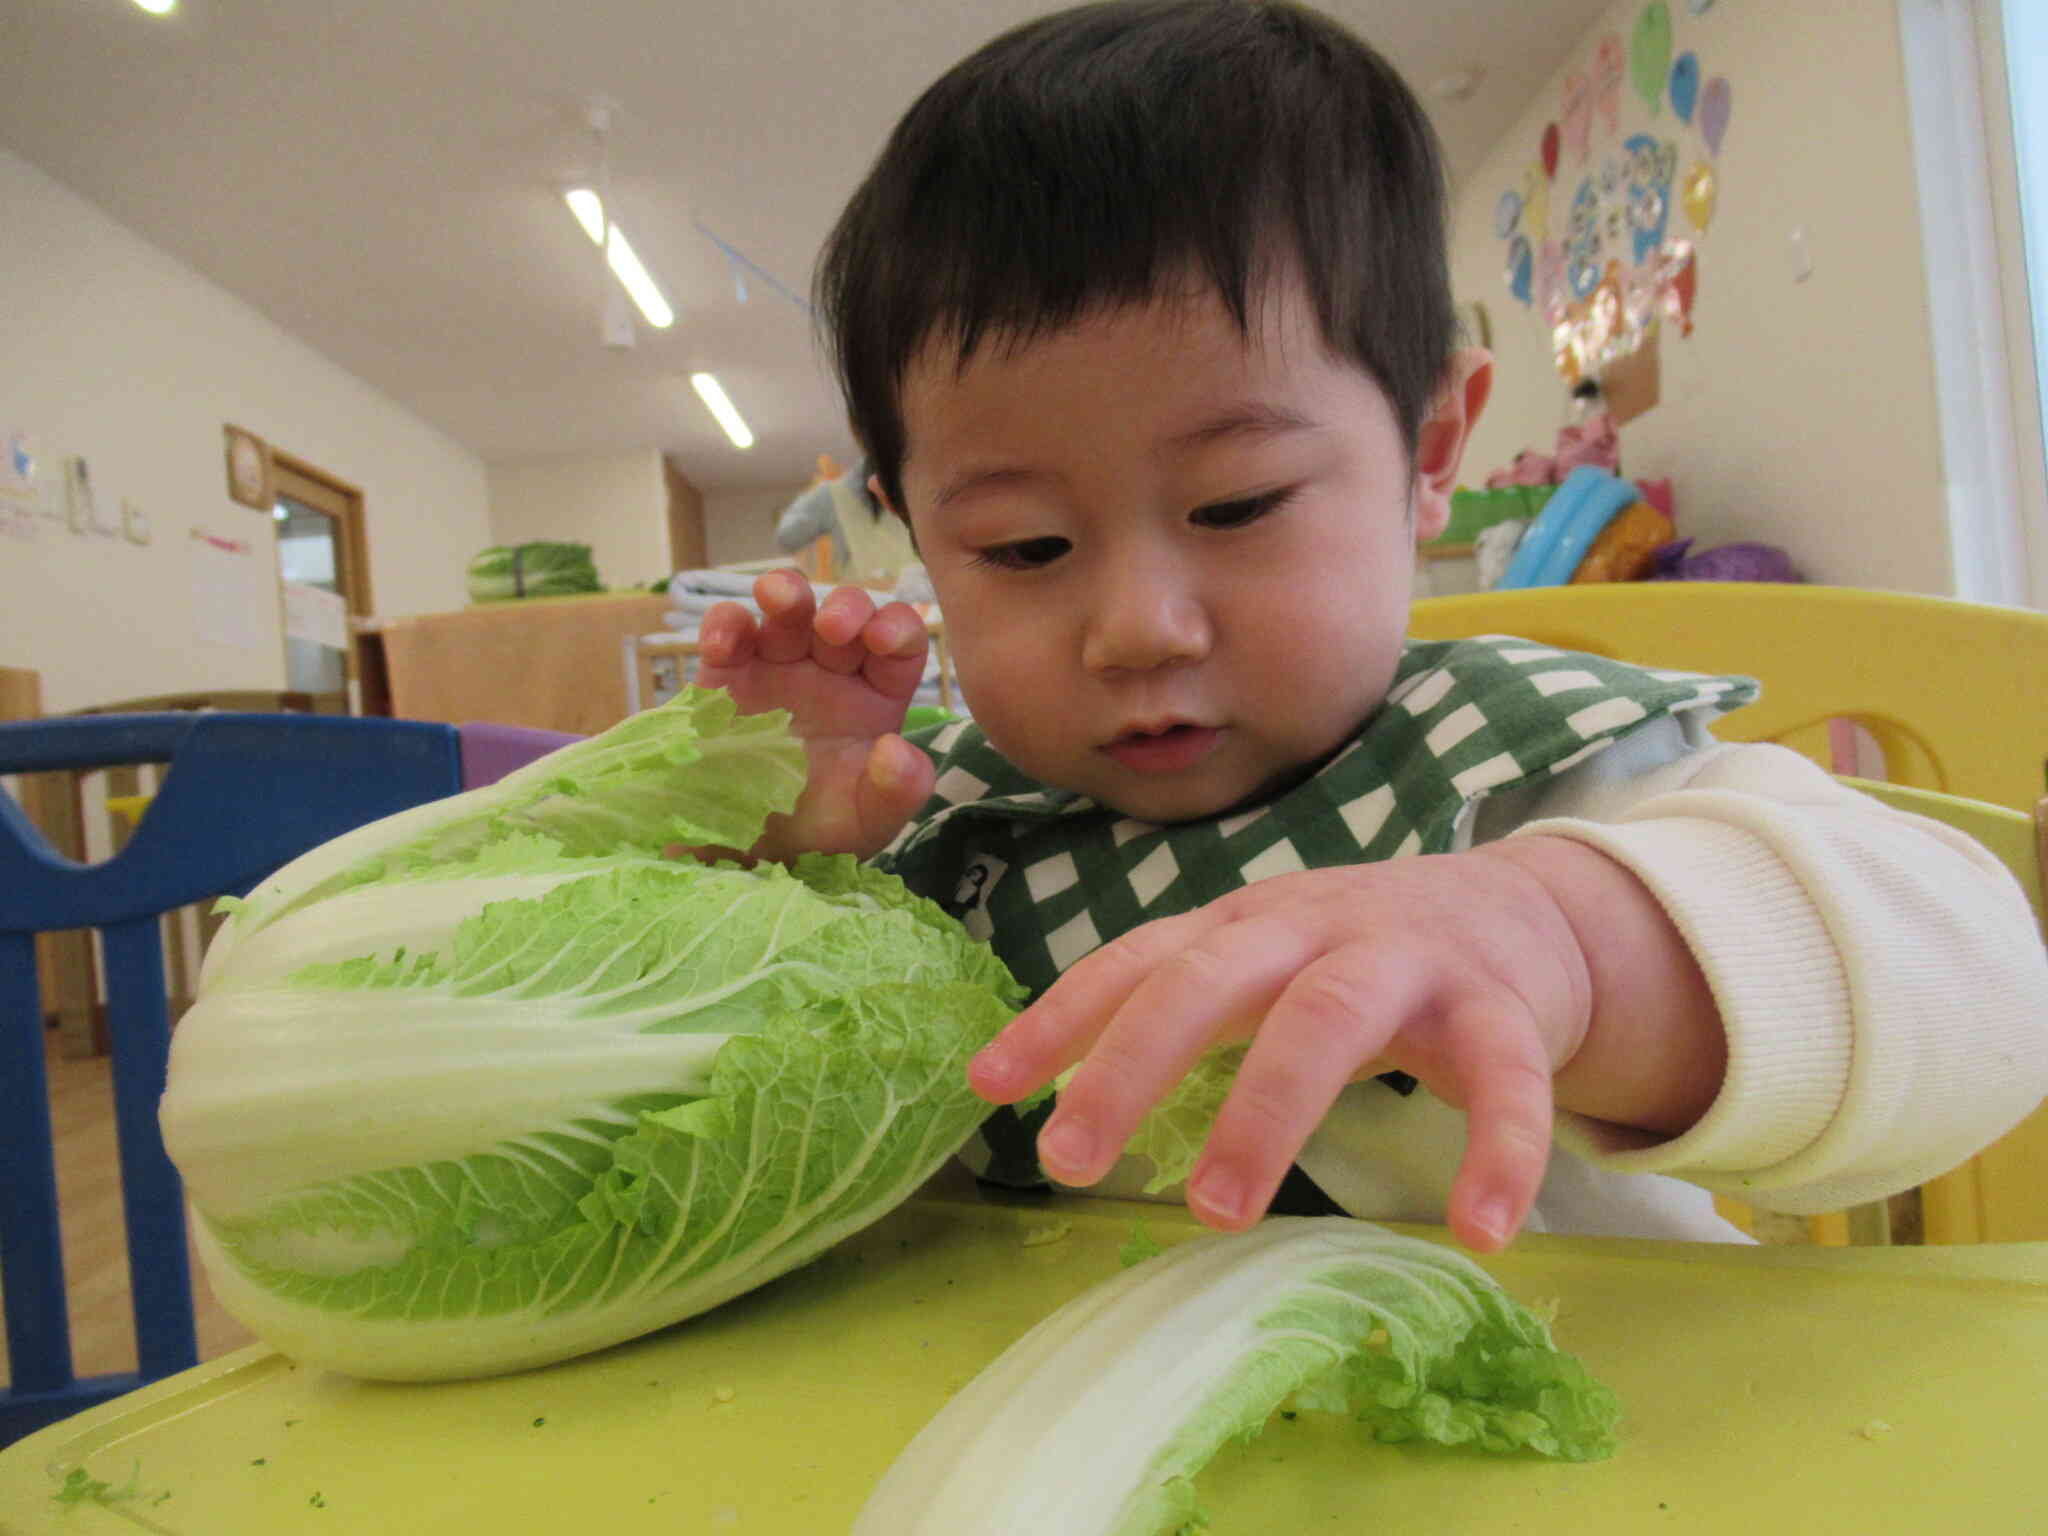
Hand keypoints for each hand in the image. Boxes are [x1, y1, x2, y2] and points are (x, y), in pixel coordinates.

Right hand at [694, 568, 934, 861]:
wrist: (743, 851)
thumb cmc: (817, 831)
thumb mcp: (865, 824)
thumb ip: (896, 793)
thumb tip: (896, 751)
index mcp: (874, 698)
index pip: (899, 645)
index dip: (897, 629)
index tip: (884, 639)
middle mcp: (830, 672)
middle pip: (845, 614)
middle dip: (844, 607)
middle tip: (833, 628)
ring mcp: (776, 666)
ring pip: (787, 609)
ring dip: (786, 593)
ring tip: (777, 598)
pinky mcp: (726, 675)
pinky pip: (728, 633)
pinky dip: (724, 625)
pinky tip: (721, 646)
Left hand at [968, 842, 1712, 1252]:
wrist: (1526, 911)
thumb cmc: (1360, 955)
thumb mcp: (1259, 963)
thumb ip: (1166, 1006)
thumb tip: (1031, 1086)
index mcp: (1244, 926)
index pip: (1136, 961)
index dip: (1059, 1018)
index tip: (986, 1090)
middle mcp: (1314, 928)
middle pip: (1210, 980)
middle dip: (1134, 1065)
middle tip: (1069, 1162)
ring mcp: (1409, 960)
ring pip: (1329, 1019)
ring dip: (1265, 1112)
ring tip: (1217, 1213)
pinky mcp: (1502, 1005)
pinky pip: (1503, 1078)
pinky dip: (1498, 1151)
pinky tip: (1482, 1229)